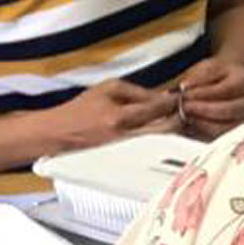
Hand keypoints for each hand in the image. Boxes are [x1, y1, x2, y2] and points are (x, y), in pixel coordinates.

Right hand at [51, 80, 181, 152]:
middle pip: (166, 128)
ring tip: (177, 119)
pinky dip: (162, 136)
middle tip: (185, 109)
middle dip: (179, 117)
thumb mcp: (106, 90)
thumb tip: (162, 96)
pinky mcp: (127, 155)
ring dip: (173, 128)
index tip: (182, 97)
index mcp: (119, 116)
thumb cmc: (80, 109)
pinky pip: (152, 145)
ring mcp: (127, 148)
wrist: (58, 133)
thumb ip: (137, 92)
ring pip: (162, 139)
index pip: (158, 108)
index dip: (173, 102)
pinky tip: (165, 130)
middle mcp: (125, 136)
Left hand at [176, 57, 243, 138]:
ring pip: (226, 128)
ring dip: (203, 123)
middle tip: (184, 106)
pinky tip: (191, 124)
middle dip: (203, 109)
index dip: (204, 93)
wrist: (229, 83)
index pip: (227, 89)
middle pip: (229, 110)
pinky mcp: (235, 132)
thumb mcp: (209, 67)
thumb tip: (185, 87)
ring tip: (186, 116)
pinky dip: (203, 132)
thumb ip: (198, 77)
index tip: (185, 93)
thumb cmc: (220, 76)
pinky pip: (220, 137)